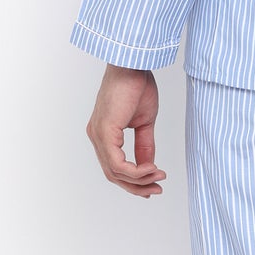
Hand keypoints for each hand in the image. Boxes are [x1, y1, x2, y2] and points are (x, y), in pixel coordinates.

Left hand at [86, 64, 168, 197]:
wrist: (134, 64)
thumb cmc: (137, 85)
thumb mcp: (145, 122)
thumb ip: (145, 145)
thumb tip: (148, 166)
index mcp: (103, 133)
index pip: (114, 166)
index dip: (133, 181)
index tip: (153, 183)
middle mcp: (96, 136)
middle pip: (112, 174)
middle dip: (136, 186)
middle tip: (157, 189)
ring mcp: (98, 135)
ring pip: (115, 172)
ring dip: (139, 180)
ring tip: (159, 176)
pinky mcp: (104, 132)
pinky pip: (117, 163)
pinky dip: (136, 171)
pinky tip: (151, 168)